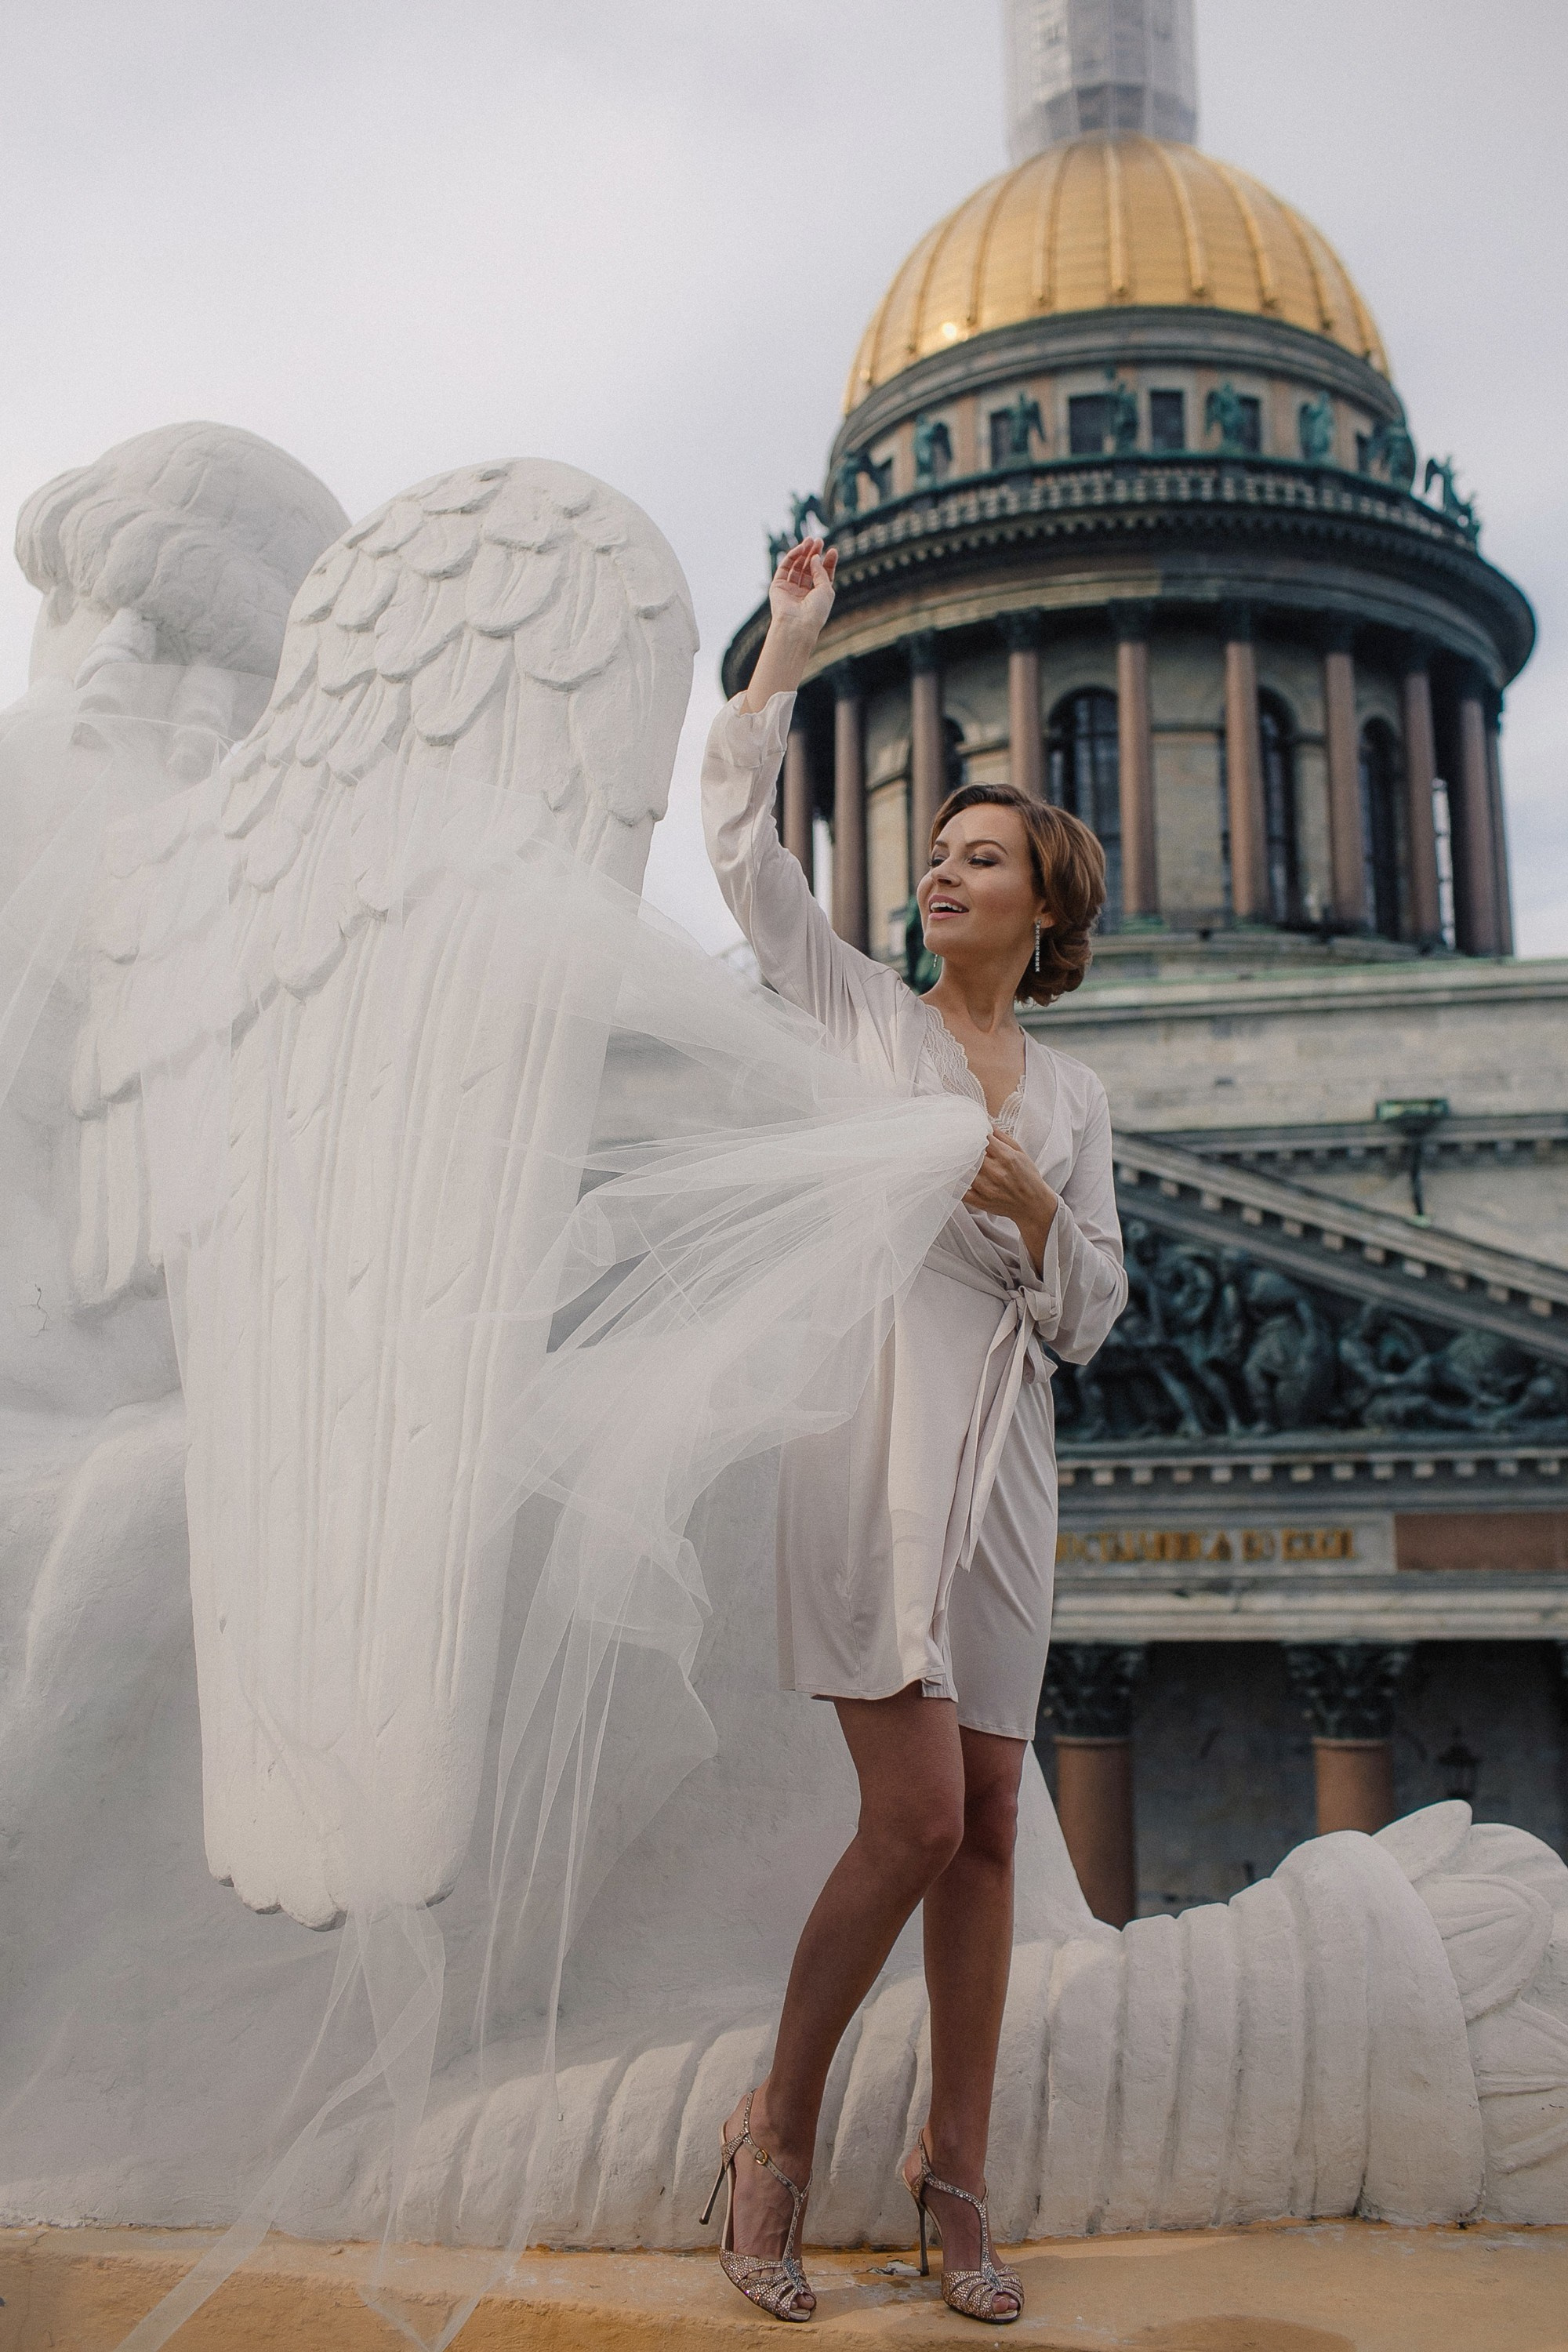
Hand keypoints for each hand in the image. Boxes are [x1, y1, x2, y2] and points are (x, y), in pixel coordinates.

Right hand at [769, 537, 836, 633]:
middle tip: (819, 540)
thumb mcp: (826, 589)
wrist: (797, 625)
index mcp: (817, 596)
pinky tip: (801, 549)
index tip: (832, 550)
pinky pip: (785, 567)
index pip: (823, 575)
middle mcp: (803, 593)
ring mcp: (790, 589)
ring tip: (810, 540)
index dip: (827, 562)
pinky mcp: (778, 586)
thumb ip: (821, 571)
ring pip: (797, 566)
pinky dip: (792, 556)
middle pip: (809, 568)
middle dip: (814, 554)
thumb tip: (815, 557)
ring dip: (803, 552)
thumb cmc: (815, 612)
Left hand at [963, 1128, 1058, 1273]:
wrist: (1033, 1205)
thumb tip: (987, 1124)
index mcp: (1007, 1158)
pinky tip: (955, 1177)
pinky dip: (955, 1184)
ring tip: (956, 1159)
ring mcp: (988, 1188)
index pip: (983, 1139)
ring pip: (964, 1171)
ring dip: (960, 1164)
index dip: (974, 1133)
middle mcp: (997, 1172)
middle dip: (965, 1148)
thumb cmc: (1028, 1177)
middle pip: (971, 1154)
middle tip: (959, 1144)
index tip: (969, 1131)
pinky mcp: (981, 1201)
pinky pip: (960, 1192)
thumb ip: (1002, 1138)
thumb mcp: (1020, 1153)